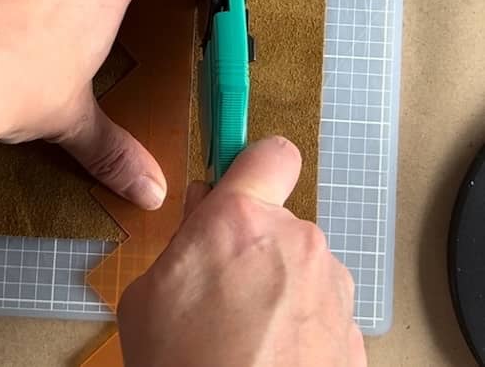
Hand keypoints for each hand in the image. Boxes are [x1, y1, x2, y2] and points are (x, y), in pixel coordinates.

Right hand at [119, 137, 365, 366]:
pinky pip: (322, 312)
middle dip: (257, 246)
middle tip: (224, 289)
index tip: (242, 172)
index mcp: (241, 221)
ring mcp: (331, 290)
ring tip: (246, 337)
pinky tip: (271, 358)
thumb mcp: (148, 297)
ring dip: (282, 289)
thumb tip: (205, 212)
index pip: (269, 154)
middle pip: (280, 222)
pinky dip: (301, 329)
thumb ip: (184, 239)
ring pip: (304, 268)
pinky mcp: (352, 334)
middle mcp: (296, 242)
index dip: (254, 165)